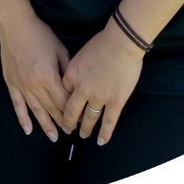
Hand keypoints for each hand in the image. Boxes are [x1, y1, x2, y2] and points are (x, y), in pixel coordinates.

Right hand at [0, 13, 70, 142]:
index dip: (73, 112)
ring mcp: (22, 86)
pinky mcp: (12, 84)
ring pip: (36, 111)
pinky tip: (28, 130)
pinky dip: (23, 119)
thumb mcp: (59, 49)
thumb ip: (66, 70)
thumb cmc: (40, 34)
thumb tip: (73, 87)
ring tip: (54, 137)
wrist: (15, 25)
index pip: (64, 102)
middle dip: (62, 121)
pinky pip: (18, 106)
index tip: (80, 119)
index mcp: (49, 77)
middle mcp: (35, 86)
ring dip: (46, 125)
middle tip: (71, 131)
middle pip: (51, 109)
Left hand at [59, 24, 144, 145]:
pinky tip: (101, 141)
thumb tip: (74, 78)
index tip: (62, 109)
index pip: (63, 93)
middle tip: (68, 128)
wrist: (121, 42)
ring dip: (85, 129)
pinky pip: (108, 122)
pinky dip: (105, 133)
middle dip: (69, 122)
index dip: (62, 103)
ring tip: (83, 135)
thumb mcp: (80, 53)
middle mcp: (83, 89)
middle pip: (72, 111)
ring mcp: (99, 97)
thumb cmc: (102, 43)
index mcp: (72, 75)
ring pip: (89, 119)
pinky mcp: (116, 102)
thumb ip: (76, 68)